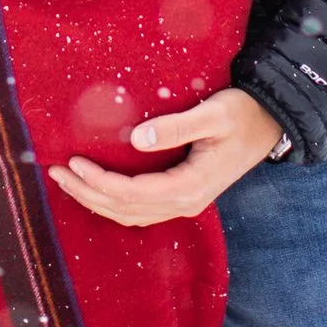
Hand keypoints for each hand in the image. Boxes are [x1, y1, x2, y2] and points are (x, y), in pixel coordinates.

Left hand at [46, 88, 282, 226]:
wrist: (271, 123)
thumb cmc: (242, 113)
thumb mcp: (212, 114)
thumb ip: (176, 126)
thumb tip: (137, 138)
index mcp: (190, 186)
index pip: (133, 193)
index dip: (99, 181)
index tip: (72, 162)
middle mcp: (185, 202)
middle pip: (126, 209)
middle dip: (88, 193)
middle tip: (55, 173)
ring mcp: (185, 202)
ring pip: (132, 213)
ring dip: (97, 200)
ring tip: (66, 180)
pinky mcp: (184, 194)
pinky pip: (142, 208)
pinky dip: (114, 202)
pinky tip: (96, 188)